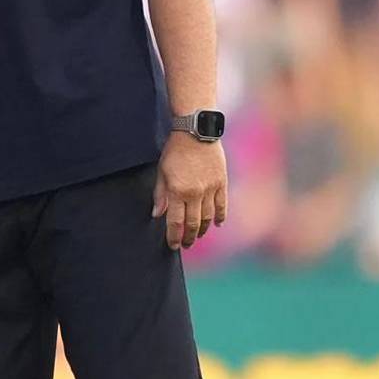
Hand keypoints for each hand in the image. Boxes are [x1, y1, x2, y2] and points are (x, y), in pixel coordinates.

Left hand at [152, 131, 227, 250]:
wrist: (196, 132)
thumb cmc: (175, 151)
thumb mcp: (162, 171)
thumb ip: (160, 194)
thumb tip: (156, 214)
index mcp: (177, 191)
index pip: (175, 222)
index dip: (173, 236)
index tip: (173, 245)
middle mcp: (195, 193)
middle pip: (192, 224)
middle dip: (188, 237)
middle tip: (186, 245)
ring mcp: (210, 189)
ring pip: (208, 218)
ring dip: (203, 230)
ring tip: (198, 236)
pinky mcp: (221, 184)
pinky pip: (222, 206)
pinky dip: (220, 217)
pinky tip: (217, 224)